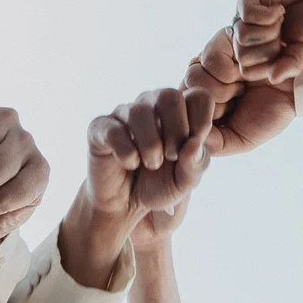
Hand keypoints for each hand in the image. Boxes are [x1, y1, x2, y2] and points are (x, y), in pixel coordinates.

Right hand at [83, 86, 212, 228]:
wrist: (126, 206)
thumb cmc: (160, 186)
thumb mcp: (185, 182)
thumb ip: (196, 164)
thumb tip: (195, 143)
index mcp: (179, 113)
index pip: (197, 96)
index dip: (202, 119)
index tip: (196, 144)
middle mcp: (151, 106)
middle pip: (168, 95)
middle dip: (176, 129)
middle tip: (172, 156)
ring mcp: (125, 115)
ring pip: (139, 112)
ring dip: (151, 145)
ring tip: (152, 164)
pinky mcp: (100, 129)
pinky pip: (114, 130)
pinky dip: (126, 152)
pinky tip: (130, 163)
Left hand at [185, 29, 295, 156]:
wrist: (299, 86)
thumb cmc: (271, 112)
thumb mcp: (241, 138)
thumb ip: (213, 144)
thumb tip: (188, 142)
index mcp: (202, 103)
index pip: (181, 112)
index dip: (201, 119)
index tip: (228, 117)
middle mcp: (202, 79)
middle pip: (184, 93)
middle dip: (214, 103)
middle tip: (238, 98)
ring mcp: (210, 57)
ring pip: (193, 76)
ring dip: (222, 88)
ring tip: (243, 84)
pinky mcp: (223, 39)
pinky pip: (209, 60)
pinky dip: (229, 71)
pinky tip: (245, 71)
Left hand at [233, 0, 302, 82]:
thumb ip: (291, 64)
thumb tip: (274, 79)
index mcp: (256, 44)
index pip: (247, 70)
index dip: (267, 67)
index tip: (285, 51)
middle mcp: (246, 28)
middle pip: (242, 56)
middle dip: (268, 50)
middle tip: (283, 35)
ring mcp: (244, 10)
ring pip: (242, 36)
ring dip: (268, 32)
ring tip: (281, 20)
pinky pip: (248, 15)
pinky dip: (268, 16)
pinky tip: (280, 8)